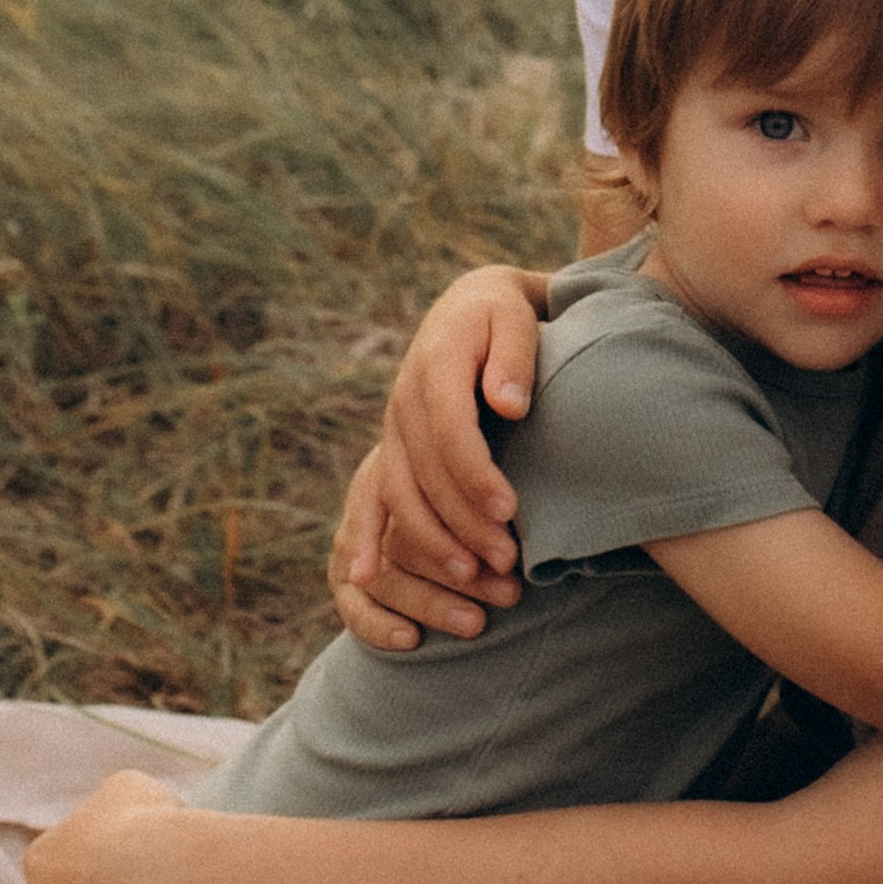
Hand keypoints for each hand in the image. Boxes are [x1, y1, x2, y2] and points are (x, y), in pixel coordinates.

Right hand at [334, 265, 545, 642]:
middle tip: (506, 561)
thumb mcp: (515, 318)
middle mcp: (403, 400)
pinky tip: (367, 576)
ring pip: (399, 493)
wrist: (467, 307)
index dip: (477, 475)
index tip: (510, 511)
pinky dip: (368, 536)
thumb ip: (514, 358)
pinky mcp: (390, 446)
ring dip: (432, 540)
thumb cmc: (502, 317)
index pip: (452, 431)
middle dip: (463, 523)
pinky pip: (372, 496)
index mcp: (435, 366)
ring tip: (472, 576)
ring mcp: (392, 427)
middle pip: (426, 474)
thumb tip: (509, 405)